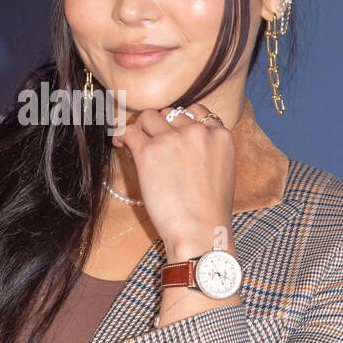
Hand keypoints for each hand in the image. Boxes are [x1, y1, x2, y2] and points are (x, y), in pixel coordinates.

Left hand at [111, 102, 234, 262]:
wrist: (200, 230)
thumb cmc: (210, 211)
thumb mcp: (221, 170)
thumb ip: (207, 149)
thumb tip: (179, 140)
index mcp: (220, 135)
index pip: (195, 111)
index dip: (179, 121)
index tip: (170, 132)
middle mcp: (197, 131)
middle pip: (169, 113)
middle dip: (159, 126)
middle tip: (150, 142)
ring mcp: (172, 139)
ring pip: (148, 117)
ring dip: (141, 128)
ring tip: (135, 144)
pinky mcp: (149, 151)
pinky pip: (129, 131)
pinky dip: (123, 136)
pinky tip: (120, 144)